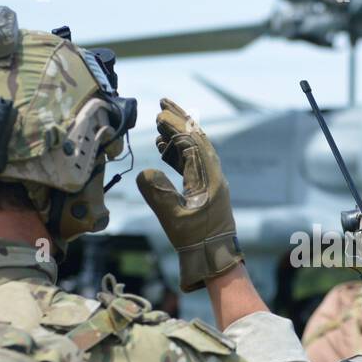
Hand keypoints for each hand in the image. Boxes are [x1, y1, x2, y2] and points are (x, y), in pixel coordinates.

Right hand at [136, 98, 242, 291]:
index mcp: (208, 179)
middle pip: (198, 139)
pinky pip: (192, 163)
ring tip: (160, 122)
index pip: (192, 144)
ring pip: (195, 149)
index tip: (160, 113)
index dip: (176, 127)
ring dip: (178, 134)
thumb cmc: (196, 241)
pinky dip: (178, 152)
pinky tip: (163, 149)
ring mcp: (211, 181)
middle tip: (163, 102)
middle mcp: (213, 175)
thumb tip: (146, 172)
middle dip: (181, 119)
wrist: (215, 259)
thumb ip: (159, 195)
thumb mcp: (173, 219)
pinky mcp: (206, 189)